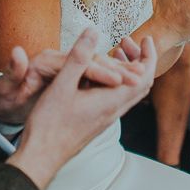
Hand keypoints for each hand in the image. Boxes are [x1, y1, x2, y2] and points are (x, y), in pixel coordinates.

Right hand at [7, 28, 156, 189]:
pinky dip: (117, 80)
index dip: (149, 56)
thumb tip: (92, 32)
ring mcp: (106, 118)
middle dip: (141, 59)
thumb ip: (78, 57)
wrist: (41, 157)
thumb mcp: (62, 85)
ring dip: (128, 70)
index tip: (145, 38)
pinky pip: (117, 97)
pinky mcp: (97, 120)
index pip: (143, 78)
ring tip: (116, 52)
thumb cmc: (49, 125)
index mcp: (109, 102)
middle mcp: (113, 111)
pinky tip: (99, 73)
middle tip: (129, 42)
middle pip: (141, 84)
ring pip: (129, 92)